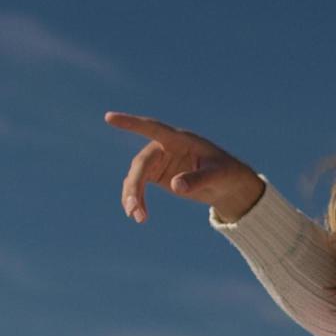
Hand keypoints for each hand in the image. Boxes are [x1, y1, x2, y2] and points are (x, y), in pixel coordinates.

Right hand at [103, 112, 264, 223]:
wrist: (227, 185)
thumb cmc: (226, 173)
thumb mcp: (218, 176)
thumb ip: (198, 179)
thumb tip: (175, 186)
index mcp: (180, 139)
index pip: (152, 127)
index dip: (131, 123)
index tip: (108, 118)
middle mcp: (165, 147)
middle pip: (141, 163)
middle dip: (135, 185)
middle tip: (133, 209)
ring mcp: (159, 161)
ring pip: (136, 176)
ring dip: (133, 196)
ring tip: (138, 218)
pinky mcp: (157, 175)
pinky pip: (138, 186)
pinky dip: (136, 200)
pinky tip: (139, 216)